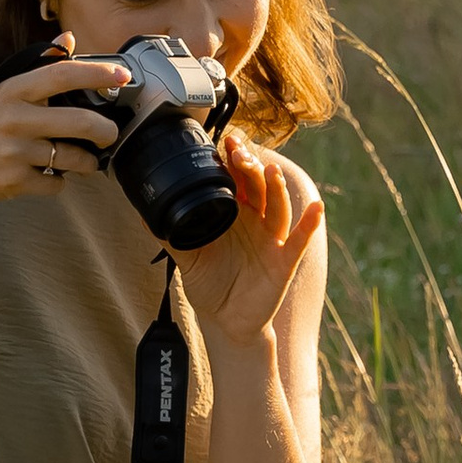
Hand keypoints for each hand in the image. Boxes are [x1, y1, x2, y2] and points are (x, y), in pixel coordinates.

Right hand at [0, 40, 129, 203]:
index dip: (97, 73)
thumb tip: (69, 39)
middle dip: (105, 131)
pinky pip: (56, 183)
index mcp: (14, 90)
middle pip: (80, 122)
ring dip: (87, 162)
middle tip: (110, 134)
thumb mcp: (5, 89)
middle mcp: (14, 118)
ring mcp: (13, 151)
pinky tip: (48, 174)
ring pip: (73, 157)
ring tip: (84, 160)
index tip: (123, 75)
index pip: (63, 74)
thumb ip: (40, 66)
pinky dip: (59, 181)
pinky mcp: (13, 180)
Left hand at [175, 130, 325, 348]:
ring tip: (271, 174)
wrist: (226, 321)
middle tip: (239, 153)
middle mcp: (254, 220)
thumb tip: (144, 214)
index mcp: (232, 213)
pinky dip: (309, 224)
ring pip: (277, 207)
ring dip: (276, 189)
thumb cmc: (211, 285)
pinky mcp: (284, 261)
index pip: (235, 180)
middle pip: (257, 187)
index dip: (232, 161)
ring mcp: (271, 239)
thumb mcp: (187, 259)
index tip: (225, 142)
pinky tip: (317, 209)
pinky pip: (299, 240)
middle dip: (250, 168)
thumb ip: (170, 235)